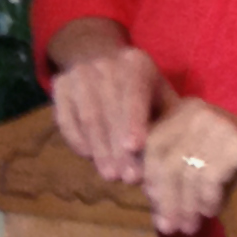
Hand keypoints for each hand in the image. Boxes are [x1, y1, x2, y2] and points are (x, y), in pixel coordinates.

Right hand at [46, 28, 168, 185]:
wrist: (100, 59)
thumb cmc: (141, 90)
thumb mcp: (160, 96)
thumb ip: (169, 122)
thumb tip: (176, 159)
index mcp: (136, 63)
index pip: (134, 92)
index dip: (133, 120)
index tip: (134, 147)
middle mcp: (105, 63)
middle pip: (109, 109)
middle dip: (118, 147)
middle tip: (127, 178)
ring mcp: (79, 73)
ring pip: (88, 116)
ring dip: (99, 149)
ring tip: (110, 175)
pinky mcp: (59, 85)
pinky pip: (65, 118)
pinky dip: (76, 140)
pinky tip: (88, 157)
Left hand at [136, 99, 236, 236]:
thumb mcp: (201, 162)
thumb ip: (175, 171)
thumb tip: (152, 207)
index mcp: (183, 112)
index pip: (151, 148)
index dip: (150, 183)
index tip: (156, 212)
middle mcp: (197, 112)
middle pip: (165, 162)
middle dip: (166, 199)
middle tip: (170, 227)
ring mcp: (217, 124)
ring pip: (186, 173)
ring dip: (187, 205)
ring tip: (190, 225)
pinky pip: (209, 177)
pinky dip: (208, 198)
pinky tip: (212, 210)